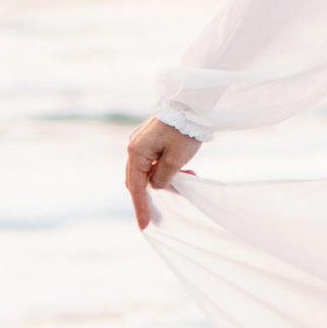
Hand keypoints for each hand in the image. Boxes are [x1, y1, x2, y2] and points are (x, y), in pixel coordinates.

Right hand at [125, 117, 198, 231]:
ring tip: (187, 175)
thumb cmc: (184, 130)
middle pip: (137, 179)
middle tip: (162, 209)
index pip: (135, 187)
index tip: (144, 225)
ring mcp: (141, 141)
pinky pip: (152, 160)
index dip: (140, 207)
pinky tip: (185, 168)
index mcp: (137, 151)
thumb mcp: (175, 159)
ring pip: (147, 170)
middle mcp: (134, 146)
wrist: (192, 102)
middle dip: (150, 195)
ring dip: (163, 179)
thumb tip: (155, 185)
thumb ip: (162, 178)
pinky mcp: (150, 138)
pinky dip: (164, 168)